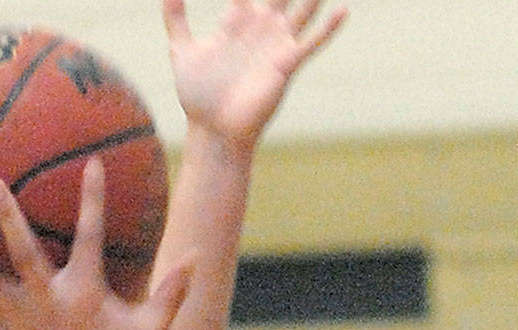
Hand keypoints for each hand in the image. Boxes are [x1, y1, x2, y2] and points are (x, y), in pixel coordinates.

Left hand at [165, 0, 345, 146]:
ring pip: (302, 8)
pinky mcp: (286, 63)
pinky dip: (328, 28)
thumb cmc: (198, 95)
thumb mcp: (181, 51)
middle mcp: (261, 28)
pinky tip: (342, 9)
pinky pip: (311, 42)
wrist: (213, 130)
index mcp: (237, 21)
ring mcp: (276, 44)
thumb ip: (175, 18)